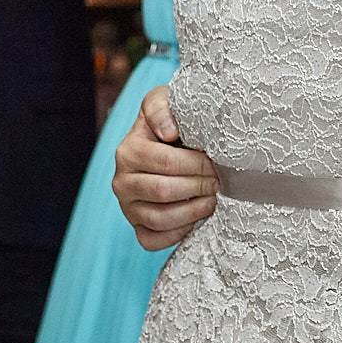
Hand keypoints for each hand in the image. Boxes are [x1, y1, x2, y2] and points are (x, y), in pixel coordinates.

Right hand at [112, 85, 217, 249]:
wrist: (169, 141)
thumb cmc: (173, 121)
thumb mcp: (164, 101)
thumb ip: (161, 107)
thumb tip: (168, 132)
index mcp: (128, 151)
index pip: (165, 162)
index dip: (196, 164)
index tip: (216, 162)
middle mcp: (122, 181)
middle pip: (163, 190)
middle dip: (198, 187)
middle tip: (219, 182)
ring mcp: (127, 206)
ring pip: (158, 218)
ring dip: (192, 212)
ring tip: (212, 200)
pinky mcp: (137, 226)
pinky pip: (151, 240)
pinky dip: (176, 234)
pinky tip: (194, 220)